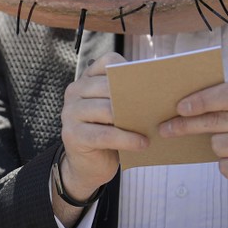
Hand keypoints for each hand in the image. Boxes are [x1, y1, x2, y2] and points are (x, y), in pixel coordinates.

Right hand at [57, 52, 147, 205]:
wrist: (88, 165)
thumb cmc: (108, 132)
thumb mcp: (115, 110)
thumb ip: (126, 96)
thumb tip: (156, 89)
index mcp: (86, 79)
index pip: (108, 62)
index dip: (129, 69)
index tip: (149, 81)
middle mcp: (74, 91)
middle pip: (108, 86)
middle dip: (134, 97)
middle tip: (157, 106)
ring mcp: (70, 113)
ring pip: (106, 110)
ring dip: (133, 120)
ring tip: (154, 128)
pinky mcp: (71, 135)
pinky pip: (104, 135)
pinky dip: (127, 139)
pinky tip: (142, 143)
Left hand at [159, 81, 227, 198]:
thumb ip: (223, 101)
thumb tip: (182, 107)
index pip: (227, 95)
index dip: (201, 101)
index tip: (180, 108)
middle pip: (215, 121)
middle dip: (186, 126)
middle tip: (166, 129)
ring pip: (218, 145)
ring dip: (217, 148)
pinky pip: (226, 166)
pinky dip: (226, 166)